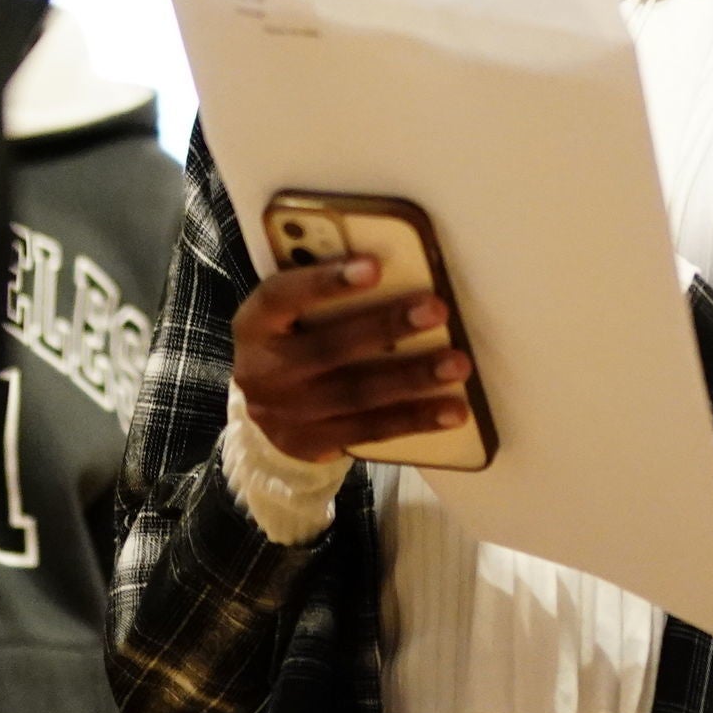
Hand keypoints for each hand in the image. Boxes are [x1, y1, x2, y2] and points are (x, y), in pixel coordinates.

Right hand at [230, 260, 474, 463]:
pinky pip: (370, 432)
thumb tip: (393, 266)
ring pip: (356, 396)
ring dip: (412, 379)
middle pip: (328, 348)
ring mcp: (284, 415)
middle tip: (436, 310)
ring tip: (456, 364)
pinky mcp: (311, 445)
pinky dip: (415, 420)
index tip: (374, 267)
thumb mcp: (291, 313)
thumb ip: (323, 294)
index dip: (325, 282)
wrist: (267, 409)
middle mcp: (262, 371)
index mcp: (255, 324)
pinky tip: (452, 410)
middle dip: (386, 327)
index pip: (282, 296)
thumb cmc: (293, 340)